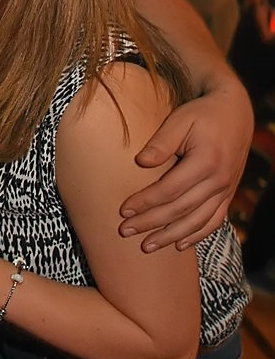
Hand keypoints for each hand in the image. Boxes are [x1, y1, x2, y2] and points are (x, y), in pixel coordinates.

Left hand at [120, 84, 253, 250]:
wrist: (235, 112)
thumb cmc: (201, 114)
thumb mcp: (180, 119)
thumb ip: (161, 142)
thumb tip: (141, 162)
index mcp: (207, 160)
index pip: (170, 190)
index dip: (145, 202)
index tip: (123, 211)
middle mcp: (219, 179)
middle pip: (181, 209)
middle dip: (151, 223)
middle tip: (125, 232)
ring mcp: (226, 189)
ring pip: (198, 221)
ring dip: (171, 236)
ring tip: (147, 246)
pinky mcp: (228, 193)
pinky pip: (214, 220)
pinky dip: (197, 235)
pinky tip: (180, 244)